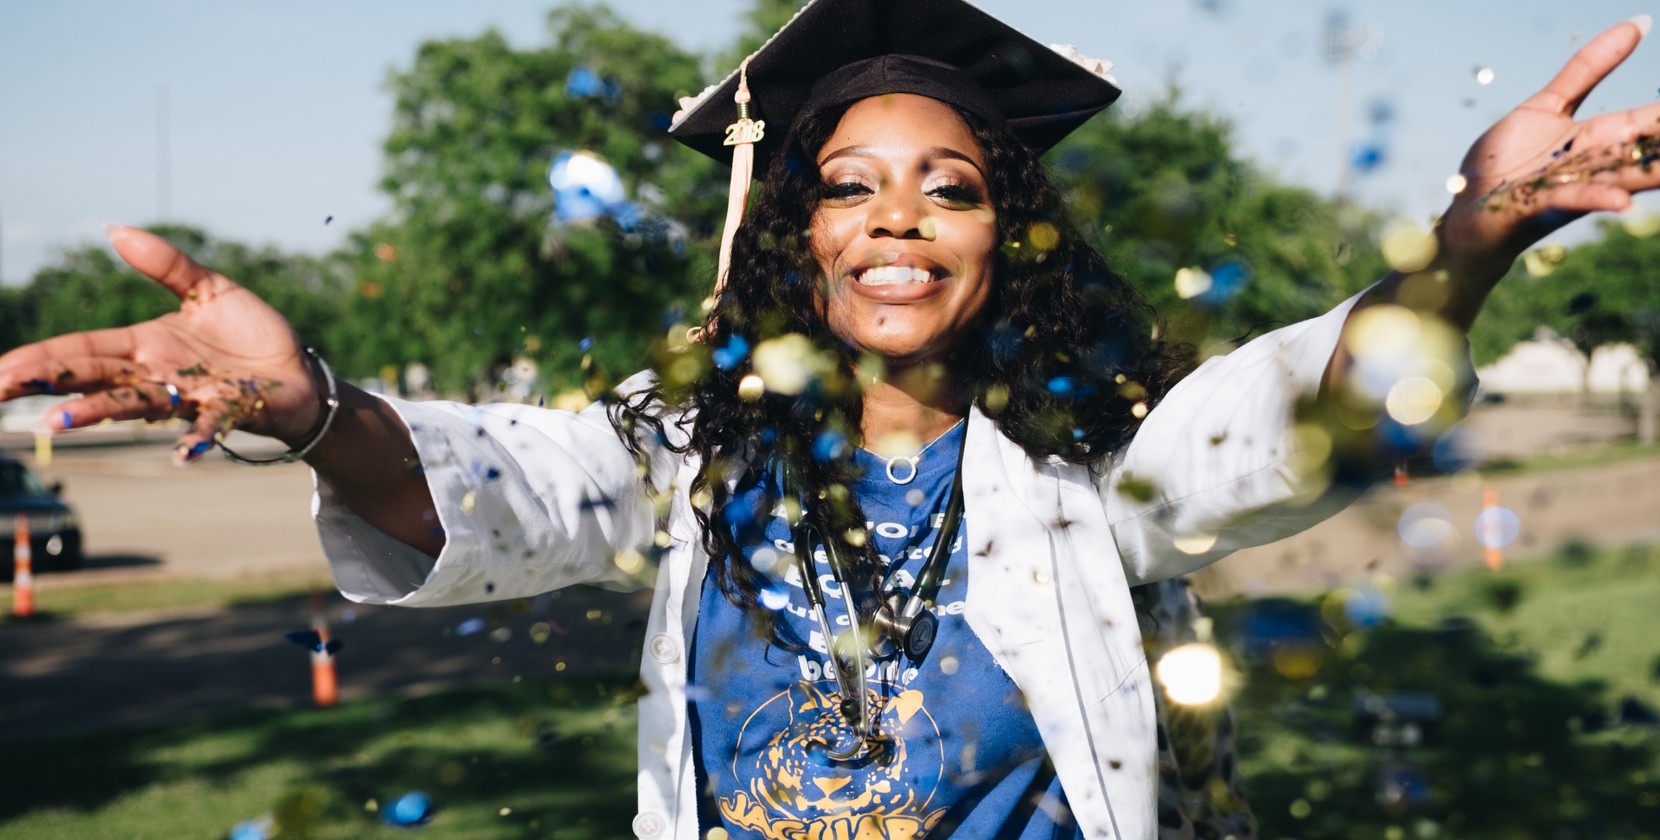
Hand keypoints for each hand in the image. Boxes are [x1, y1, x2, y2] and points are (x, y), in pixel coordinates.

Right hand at [0, 225, 321, 463]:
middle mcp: (158, 375)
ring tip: (59, 420)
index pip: (82, 350)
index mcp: (145, 345)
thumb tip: (114, 229)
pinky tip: (184, 454)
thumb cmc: (250, 334)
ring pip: (137, 404)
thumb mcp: (209, 289)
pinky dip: (196, 439)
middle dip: (48, 385)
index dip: (40, 358)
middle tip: (1, 393)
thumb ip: (166, 265)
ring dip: (99, 411)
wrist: (299, 371)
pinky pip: (210, 426)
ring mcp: (190, 395)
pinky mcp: (229, 410)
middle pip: (94, 378)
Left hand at [1441, 16, 1659, 273]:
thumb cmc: (1506, 160)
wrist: (1468, 208)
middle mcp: (1595, 165)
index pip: (1651, 121)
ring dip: (1654, 174)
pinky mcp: (1541, 205)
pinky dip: (1597, 199)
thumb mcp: (1546, 105)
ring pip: (1623, 179)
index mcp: (1600, 139)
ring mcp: (1572, 187)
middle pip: (1646, 151)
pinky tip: (1623, 202)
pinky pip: (1573, 202)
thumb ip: (1587, 69)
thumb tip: (1639, 23)